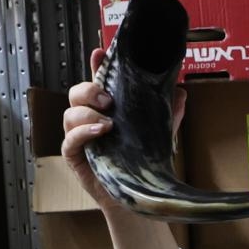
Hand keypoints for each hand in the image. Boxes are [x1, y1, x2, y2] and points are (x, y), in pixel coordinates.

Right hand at [61, 48, 186, 213]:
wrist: (137, 195)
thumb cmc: (142, 162)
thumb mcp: (158, 134)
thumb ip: (168, 113)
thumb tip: (180, 92)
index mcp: (107, 108)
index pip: (98, 80)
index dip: (96, 65)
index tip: (100, 52)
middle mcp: (90, 119)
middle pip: (76, 93)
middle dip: (89, 89)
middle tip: (108, 99)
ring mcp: (80, 137)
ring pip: (70, 113)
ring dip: (87, 113)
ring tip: (108, 123)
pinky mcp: (75, 156)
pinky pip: (68, 140)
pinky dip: (81, 133)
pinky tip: (98, 132)